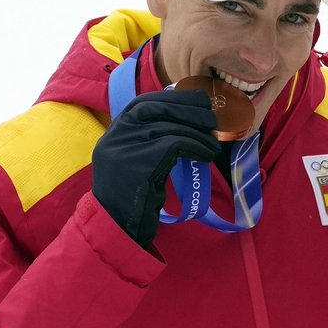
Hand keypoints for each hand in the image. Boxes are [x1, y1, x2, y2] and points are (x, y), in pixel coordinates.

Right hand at [92, 89, 219, 246]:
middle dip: (187, 108)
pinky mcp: (139, 162)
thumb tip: (186, 123)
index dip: (172, 99)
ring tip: (214, 143)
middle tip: (211, 117)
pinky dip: (196, 146)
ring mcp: (124, 147)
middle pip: (156, 108)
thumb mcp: (136, 164)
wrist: (118, 229)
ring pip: (169, 126)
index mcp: (113, 134)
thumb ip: (149, 143)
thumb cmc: (134, 200)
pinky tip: (207, 154)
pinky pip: (176, 144)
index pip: (142, 103)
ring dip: (198, 133)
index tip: (196, 101)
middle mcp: (115, 136)